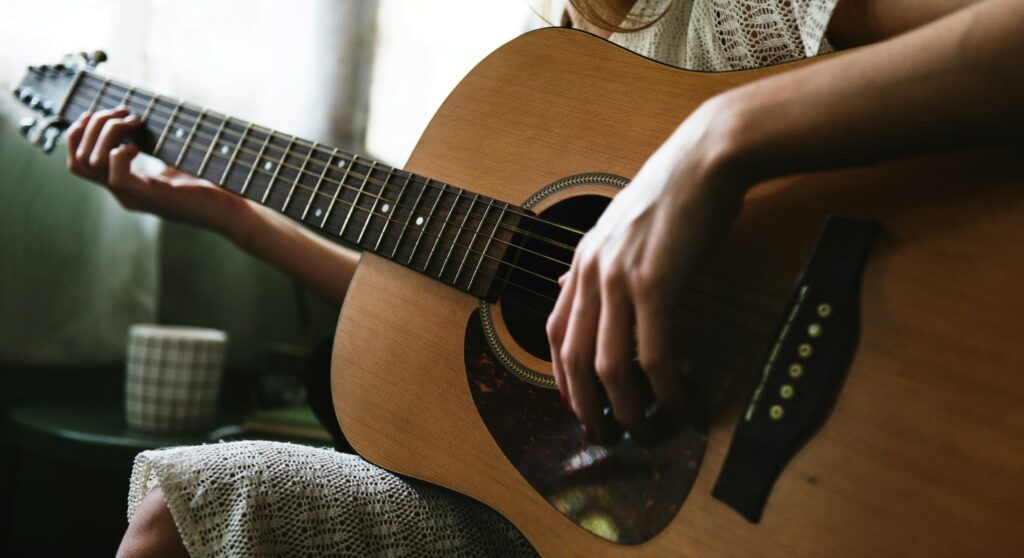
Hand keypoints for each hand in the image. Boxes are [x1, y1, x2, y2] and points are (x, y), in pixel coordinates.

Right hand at [66, 108, 251, 243]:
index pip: (77, 161)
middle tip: (125, 112)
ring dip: (107, 133)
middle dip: (94, 126)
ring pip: (91, 164)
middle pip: (79, 159)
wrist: (233, 211)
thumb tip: (138, 115)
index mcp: (124, 185)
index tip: (101, 112)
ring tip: (134, 122)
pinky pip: (117, 177)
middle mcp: (123, 194)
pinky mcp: (152, 199)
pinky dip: (121, 153)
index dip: (79, 132)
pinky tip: (140, 144)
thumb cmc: (208, 185)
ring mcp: (135, 198)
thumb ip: (153, 146)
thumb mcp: (173, 161)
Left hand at [546, 100, 747, 441]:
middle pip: (572, 358)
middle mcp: (591, 272)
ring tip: (641, 431)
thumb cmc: (672, 193)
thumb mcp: (618, 228)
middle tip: (602, 435)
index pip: (554, 332)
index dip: (560, 377)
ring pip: (608, 365)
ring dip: (624, 408)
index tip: (576, 405)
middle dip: (584, 406)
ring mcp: (620, 279)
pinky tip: (678, 403)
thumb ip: (593, 264)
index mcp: (581, 261)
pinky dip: (664, 388)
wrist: (706, 158)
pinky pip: (654, 354)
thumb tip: (566, 287)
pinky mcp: (657, 284)